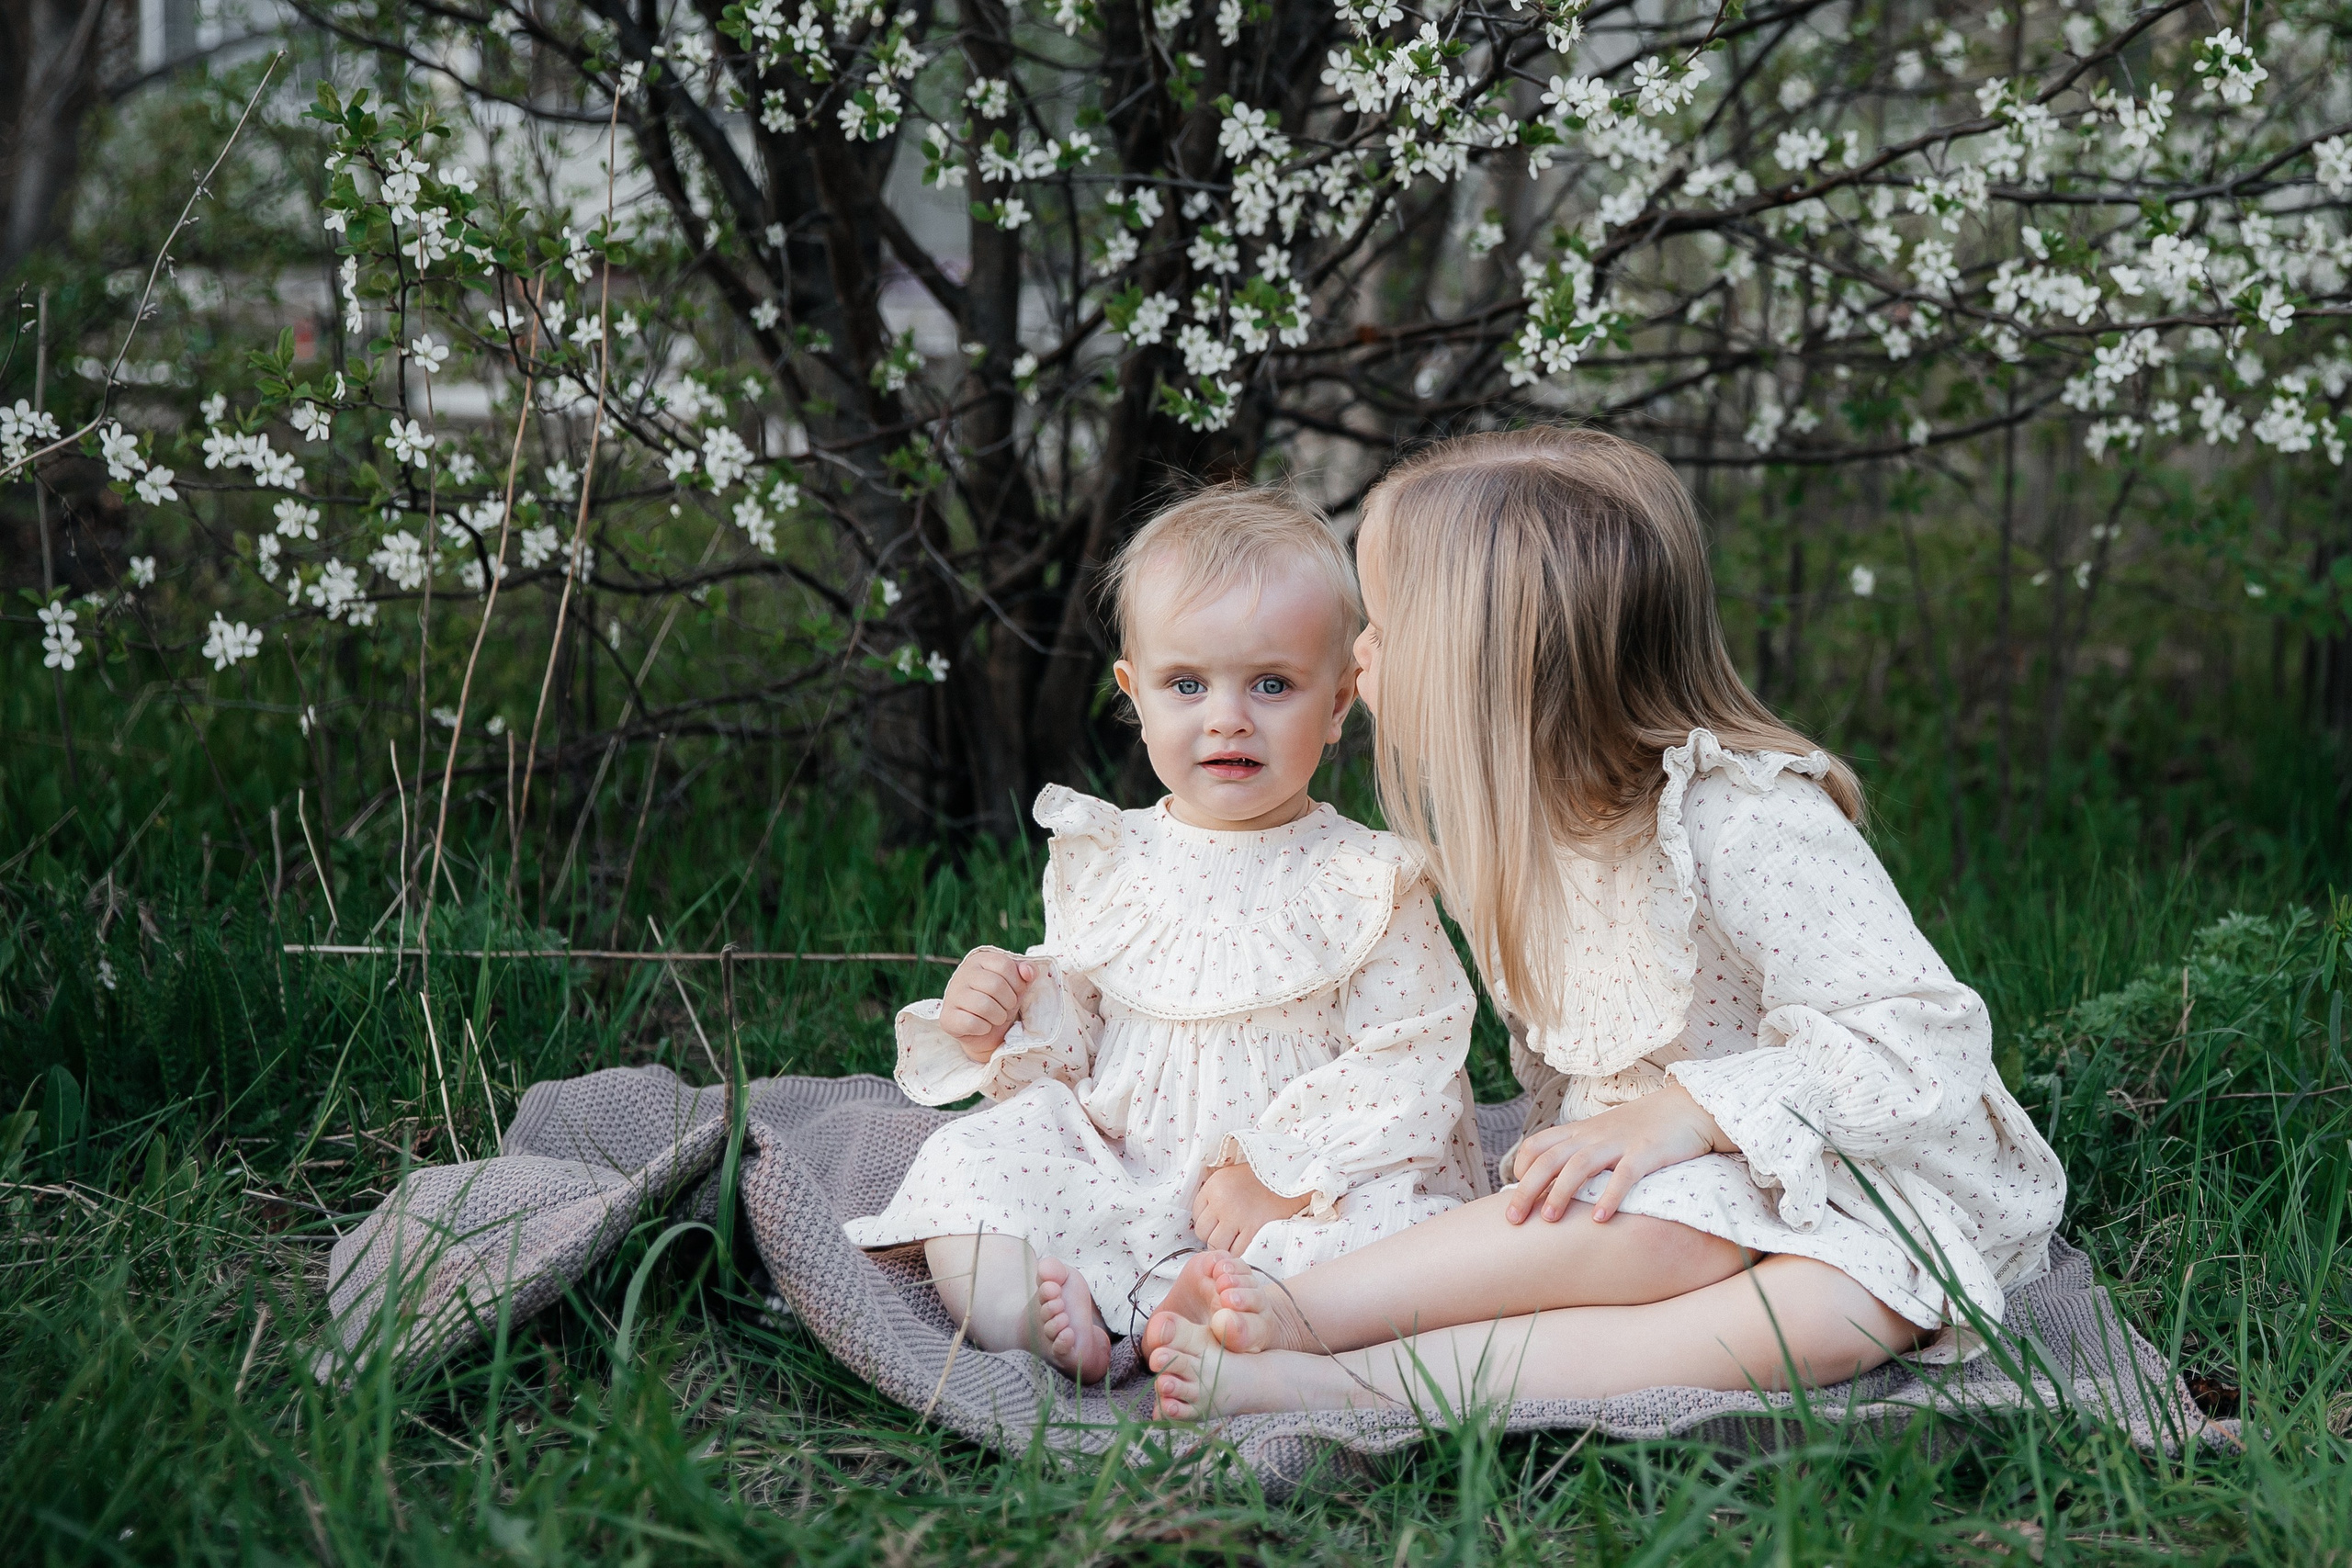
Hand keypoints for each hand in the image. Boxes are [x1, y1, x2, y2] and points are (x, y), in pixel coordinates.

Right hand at [938, 947, 1035, 1062]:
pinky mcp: (947, 1017)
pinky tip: (982, 1026)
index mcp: (980, 959)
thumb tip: (1027, 972)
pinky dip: (984, 1028)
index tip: (1015, 992)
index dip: (1017, 983)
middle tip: (1005, 1007)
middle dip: (1009, 1002)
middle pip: (995, 985)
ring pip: (984, 1006)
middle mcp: (962, 973)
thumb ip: (1027, 971)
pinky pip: (972, 1023)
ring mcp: (952, 995)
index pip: (1005, 965)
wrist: (986, 1031)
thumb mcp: (1018, 984)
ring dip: (998, 1017)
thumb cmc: (1002, 1001)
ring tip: (996, 1017)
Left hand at [1191, 1163, 1309, 1253]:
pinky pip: (1237, 1250)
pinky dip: (1240, 1251)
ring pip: (1217, 1245)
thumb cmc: (1260, 1177)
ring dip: (1225, 1246)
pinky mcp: (1254, 1228)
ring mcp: (1236, 1216)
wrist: (1289, 1176)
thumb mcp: (1230, 1176)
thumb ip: (1214, 1193)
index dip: (1207, 1222)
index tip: (1217, 1223)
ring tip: (1235, 1241)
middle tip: (1226, 1234)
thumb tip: (1203, 1214)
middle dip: (1212, 1236)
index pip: (1196, 1215)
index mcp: (1214, 1186)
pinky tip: (1246, 1244)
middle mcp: (1221, 1201)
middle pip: (1203, 1232)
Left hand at [1504, 1082, 1731, 1224]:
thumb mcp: (1604, 1134)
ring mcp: (1619, 1142)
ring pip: (1580, 1165)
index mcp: (1581, 1131)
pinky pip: (1624, 1175)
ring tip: (1549, 1220)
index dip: (1521, 1169)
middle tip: (1513, 1219)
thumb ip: (1580, 1151)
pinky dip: (1610, 1196)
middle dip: (1527, 1189)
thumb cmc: (1643, 1127)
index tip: (1515, 1192)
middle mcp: (1594, 1135)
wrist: (1687, 1107)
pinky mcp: (1647, 1152)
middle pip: (1549, 1159)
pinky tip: (1600, 1219)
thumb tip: (1555, 1181)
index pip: (1536, 1145)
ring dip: (1561, 1192)